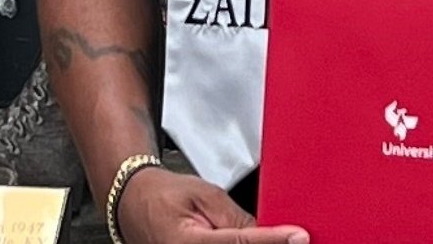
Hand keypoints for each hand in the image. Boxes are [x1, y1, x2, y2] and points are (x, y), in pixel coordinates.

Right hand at [119, 167, 308, 243]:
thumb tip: (267, 231)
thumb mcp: (203, 194)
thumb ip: (235, 216)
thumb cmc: (164, 195)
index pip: (241, 243)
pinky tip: (253, 239)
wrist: (134, 204)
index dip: (272, 240)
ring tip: (273, 236)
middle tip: (290, 237)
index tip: (298, 237)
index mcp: (186, 243)